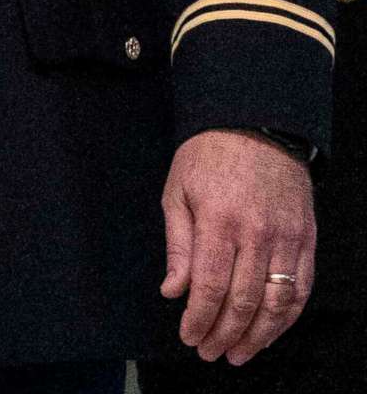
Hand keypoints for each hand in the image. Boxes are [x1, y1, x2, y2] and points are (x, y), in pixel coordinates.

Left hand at [162, 128, 314, 364]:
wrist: (257, 128)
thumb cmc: (207, 159)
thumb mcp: (177, 193)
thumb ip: (178, 246)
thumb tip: (173, 291)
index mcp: (219, 221)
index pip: (209, 286)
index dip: (199, 319)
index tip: (189, 337)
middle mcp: (258, 234)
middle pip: (244, 300)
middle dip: (225, 333)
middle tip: (209, 352)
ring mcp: (288, 239)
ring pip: (277, 302)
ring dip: (258, 335)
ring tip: (239, 353)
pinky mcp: (308, 240)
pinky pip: (301, 289)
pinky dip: (287, 317)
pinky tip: (270, 331)